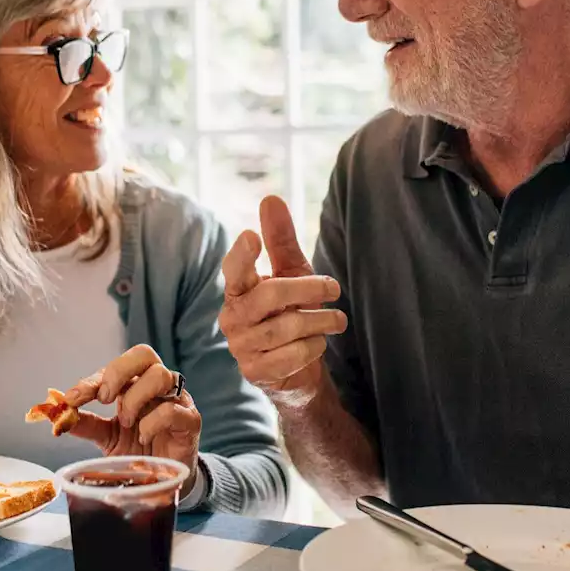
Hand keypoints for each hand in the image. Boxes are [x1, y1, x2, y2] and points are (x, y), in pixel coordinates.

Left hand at [63, 345, 201, 495]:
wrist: (165, 480)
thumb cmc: (139, 450)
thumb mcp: (107, 436)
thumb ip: (86, 424)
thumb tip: (58, 416)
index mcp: (136, 384)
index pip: (115, 367)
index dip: (91, 380)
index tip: (71, 399)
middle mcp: (157, 386)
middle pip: (143, 354)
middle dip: (118, 371)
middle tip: (103, 399)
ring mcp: (177, 400)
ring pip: (160, 375)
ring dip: (135, 398)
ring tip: (125, 422)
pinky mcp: (190, 420)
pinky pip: (172, 410)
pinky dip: (151, 422)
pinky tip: (144, 437)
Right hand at [219, 196, 347, 406]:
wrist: (297, 368)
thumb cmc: (290, 312)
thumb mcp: (291, 273)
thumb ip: (280, 239)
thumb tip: (270, 198)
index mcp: (237, 289)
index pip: (233, 268)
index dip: (241, 254)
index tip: (251, 236)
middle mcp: (232, 316)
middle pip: (270, 295)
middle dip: (309, 289)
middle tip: (335, 289)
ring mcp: (241, 347)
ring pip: (286, 327)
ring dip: (320, 321)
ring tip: (337, 320)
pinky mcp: (255, 372)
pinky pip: (292, 355)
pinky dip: (313, 348)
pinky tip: (316, 344)